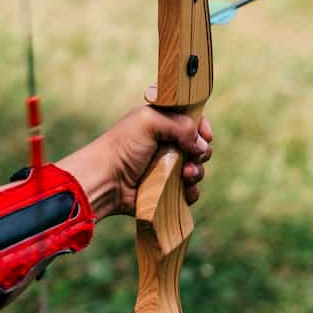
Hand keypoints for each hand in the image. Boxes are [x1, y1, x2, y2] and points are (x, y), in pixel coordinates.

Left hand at [59, 90, 213, 218]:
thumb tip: (201, 145)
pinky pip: (189, 191)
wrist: (106, 180)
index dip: (202, 127)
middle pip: (199, 146)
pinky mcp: (166, 190)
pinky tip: (185, 190)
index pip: (191, 121)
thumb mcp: (149, 122)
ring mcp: (167, 168)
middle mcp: (166, 144)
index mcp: (161, 123)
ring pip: (196, 169)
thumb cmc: (123, 146)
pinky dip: (192, 191)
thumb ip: (180, 125)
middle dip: (202, 152)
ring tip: (185, 175)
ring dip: (197, 172)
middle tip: (193, 156)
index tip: (206, 135)